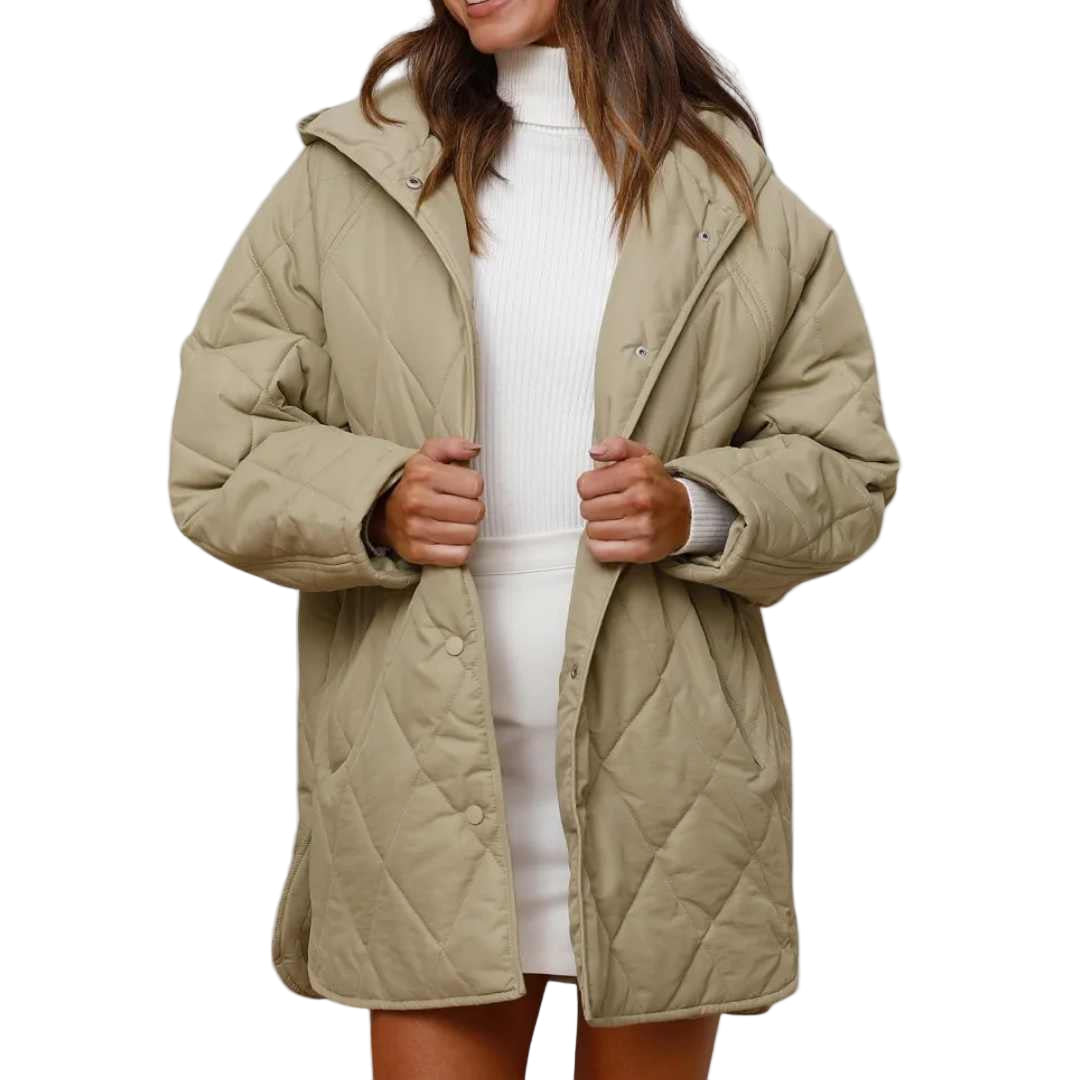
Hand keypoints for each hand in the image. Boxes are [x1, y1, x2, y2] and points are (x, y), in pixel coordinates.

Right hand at [368, 436, 484, 566]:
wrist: (383, 512)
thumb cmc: (415, 484)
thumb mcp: (428, 456)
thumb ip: (453, 446)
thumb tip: (474, 449)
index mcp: (423, 474)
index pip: (476, 485)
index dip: (473, 487)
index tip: (461, 489)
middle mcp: (417, 501)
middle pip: (476, 511)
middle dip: (473, 509)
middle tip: (459, 507)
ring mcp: (416, 529)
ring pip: (470, 534)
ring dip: (467, 530)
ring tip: (453, 522)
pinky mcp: (417, 553)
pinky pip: (459, 556)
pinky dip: (459, 549)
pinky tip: (449, 539)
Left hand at [577, 436, 690, 562]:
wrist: (688, 513)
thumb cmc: (658, 485)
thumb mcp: (641, 456)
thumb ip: (616, 446)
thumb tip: (595, 452)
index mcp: (637, 473)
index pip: (585, 485)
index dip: (589, 487)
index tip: (600, 489)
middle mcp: (640, 499)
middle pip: (587, 509)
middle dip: (593, 507)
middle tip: (609, 505)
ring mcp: (642, 527)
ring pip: (592, 531)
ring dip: (598, 527)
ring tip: (614, 520)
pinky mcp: (642, 550)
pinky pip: (600, 551)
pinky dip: (600, 546)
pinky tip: (612, 536)